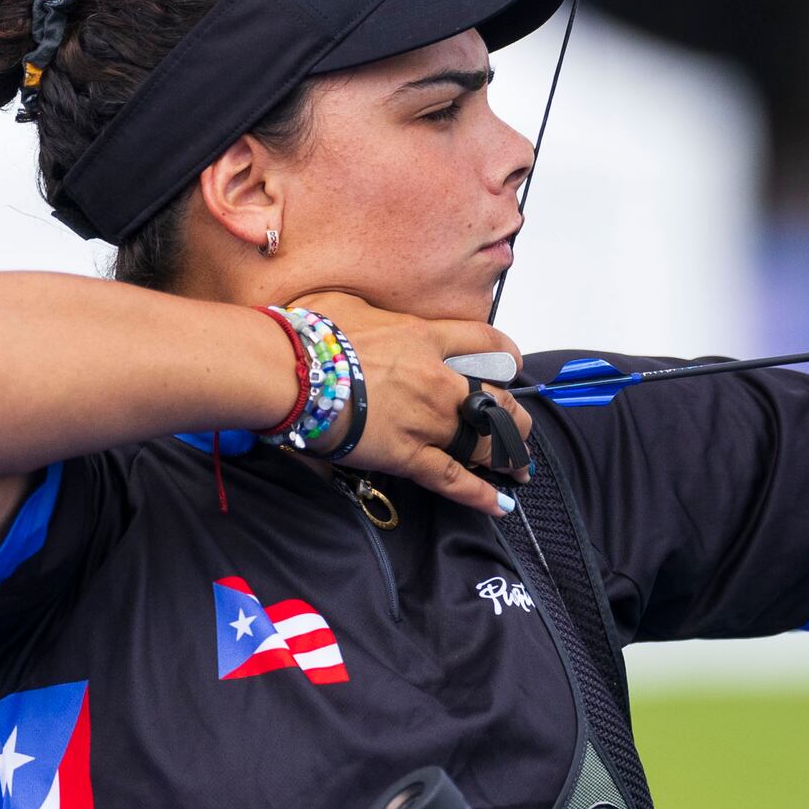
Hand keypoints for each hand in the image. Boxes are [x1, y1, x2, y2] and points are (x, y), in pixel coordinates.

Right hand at [293, 293, 532, 516]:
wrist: (289, 371)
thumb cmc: (308, 335)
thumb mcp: (350, 305)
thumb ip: (374, 315)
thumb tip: (367, 318)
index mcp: (424, 337)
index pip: (484, 341)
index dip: (505, 354)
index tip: (512, 364)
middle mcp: (437, 379)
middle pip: (498, 398)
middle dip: (515, 416)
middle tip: (518, 427)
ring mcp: (426, 420)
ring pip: (485, 441)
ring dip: (508, 456)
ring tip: (519, 469)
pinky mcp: (408, 455)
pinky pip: (453, 479)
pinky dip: (480, 493)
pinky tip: (500, 503)